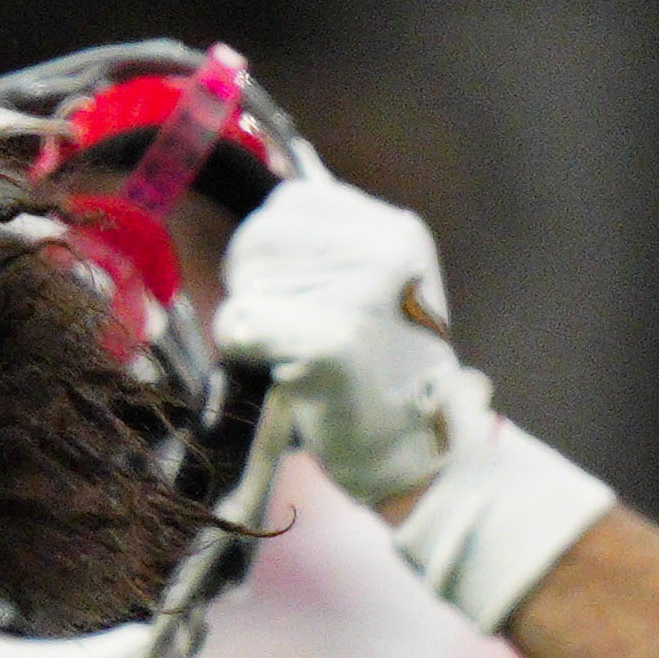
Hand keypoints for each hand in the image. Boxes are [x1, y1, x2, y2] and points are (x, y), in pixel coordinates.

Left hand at [216, 174, 490, 516]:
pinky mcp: (328, 343)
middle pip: (259, 235)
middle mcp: (383, 253)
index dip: (271, 245)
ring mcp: (358, 297)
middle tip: (281, 330)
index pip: (291, 201)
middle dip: (252, 282)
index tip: (290, 292)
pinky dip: (241, 353)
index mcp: (397, 232)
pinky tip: (280, 374)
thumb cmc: (387, 378)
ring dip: (249, 321)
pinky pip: (239, 324)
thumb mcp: (384, 288)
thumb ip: (334, 248)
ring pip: (244, 282)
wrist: (420, 456)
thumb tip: (262, 217)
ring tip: (291, 354)